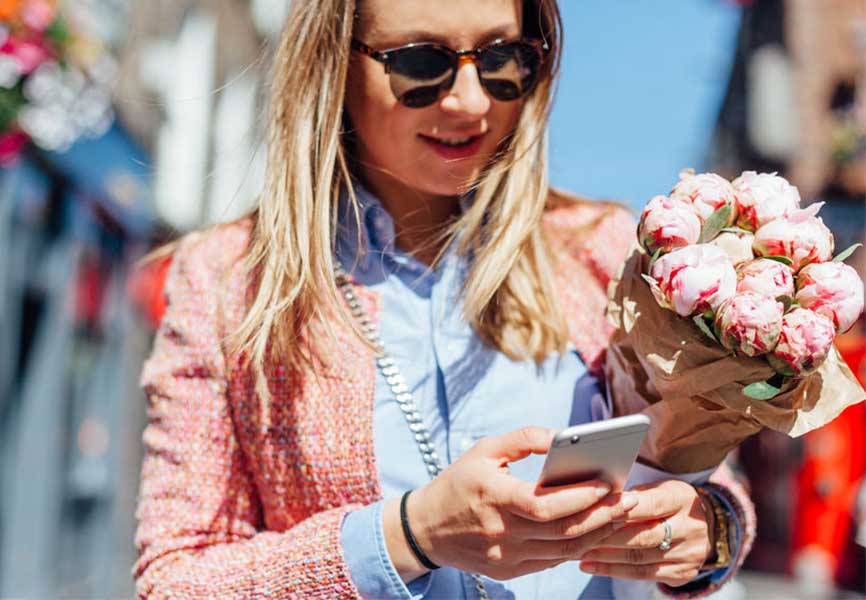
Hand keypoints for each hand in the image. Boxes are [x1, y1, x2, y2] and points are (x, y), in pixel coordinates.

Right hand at [383, 427, 637, 581]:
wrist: (426, 529)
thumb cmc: (458, 483)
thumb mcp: (483, 451)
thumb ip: (523, 439)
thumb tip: (561, 436)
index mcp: (492, 498)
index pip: (542, 505)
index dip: (578, 498)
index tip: (606, 484)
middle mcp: (500, 533)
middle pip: (562, 532)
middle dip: (601, 516)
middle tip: (629, 500)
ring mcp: (506, 557)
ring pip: (563, 551)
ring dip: (597, 533)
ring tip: (621, 514)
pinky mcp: (509, 571)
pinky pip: (552, 561)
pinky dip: (577, 545)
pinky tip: (595, 529)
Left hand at [576, 479, 712, 586]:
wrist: (706, 526)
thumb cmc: (667, 501)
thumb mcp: (657, 488)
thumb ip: (632, 495)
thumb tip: (595, 499)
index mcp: (682, 498)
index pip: (649, 504)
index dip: (619, 508)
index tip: (591, 510)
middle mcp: (690, 527)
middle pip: (643, 535)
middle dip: (606, 536)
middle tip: (576, 535)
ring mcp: (689, 554)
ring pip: (639, 558)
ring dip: (605, 556)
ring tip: (578, 552)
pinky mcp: (683, 574)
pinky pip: (643, 574)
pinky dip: (613, 570)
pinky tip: (591, 566)